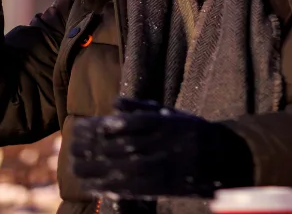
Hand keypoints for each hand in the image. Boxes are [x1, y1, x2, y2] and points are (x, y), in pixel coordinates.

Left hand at [71, 98, 253, 199]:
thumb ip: (141, 108)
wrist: (221, 157)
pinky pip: (131, 187)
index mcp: (162, 123)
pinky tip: (93, 185)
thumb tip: (115, 102)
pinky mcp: (160, 186)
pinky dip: (109, 187)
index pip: (125, 124)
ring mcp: (160, 167)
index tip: (81, 126)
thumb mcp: (170, 113)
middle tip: (71, 147)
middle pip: (118, 146)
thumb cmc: (190, 132)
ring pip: (121, 169)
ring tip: (75, 167)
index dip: (100, 127)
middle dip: (91, 148)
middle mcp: (160, 144)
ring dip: (95, 169)